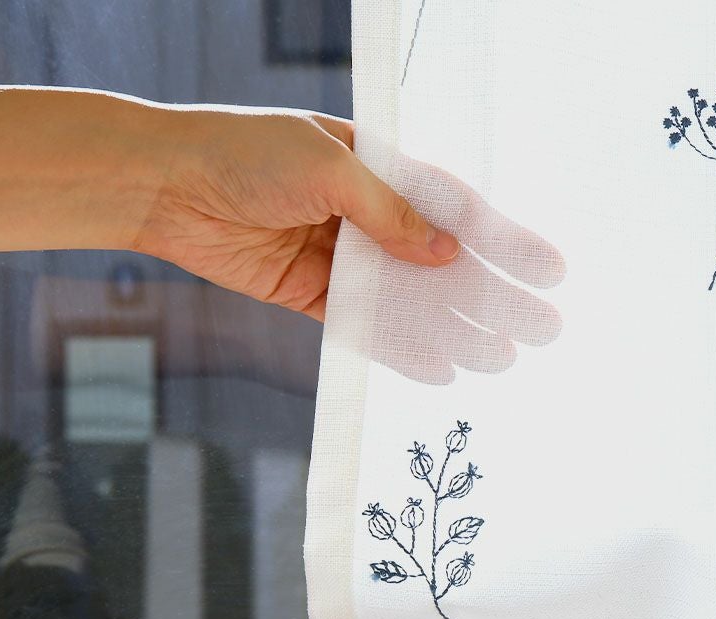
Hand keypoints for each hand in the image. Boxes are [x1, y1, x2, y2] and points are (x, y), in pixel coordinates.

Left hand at [136, 106, 565, 381]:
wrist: (165, 185)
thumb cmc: (244, 154)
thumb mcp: (329, 168)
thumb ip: (390, 215)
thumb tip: (448, 254)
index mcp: (381, 168)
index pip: (458, 209)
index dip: (506, 241)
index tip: (550, 271)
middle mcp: (369, 215)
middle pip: (443, 262)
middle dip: (492, 296)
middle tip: (540, 330)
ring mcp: (344, 258)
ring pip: (410, 301)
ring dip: (454, 329)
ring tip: (499, 359)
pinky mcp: (314, 294)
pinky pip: (365, 326)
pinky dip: (399, 347)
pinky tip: (439, 369)